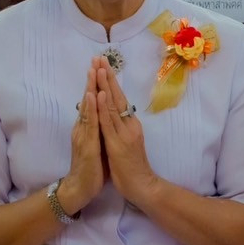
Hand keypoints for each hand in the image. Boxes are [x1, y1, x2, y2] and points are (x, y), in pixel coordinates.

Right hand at [59, 61, 103, 214]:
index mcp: (89, 127)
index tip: (101, 65)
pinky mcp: (86, 144)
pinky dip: (91, 108)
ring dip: (90, 87)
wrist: (81, 188)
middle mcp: (84, 127)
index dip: (97, 83)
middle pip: (89, 99)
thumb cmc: (92, 168)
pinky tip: (91, 95)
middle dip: (93, 79)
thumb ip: (100, 129)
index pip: (93, 101)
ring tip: (93, 69)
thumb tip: (106, 117)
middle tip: (95, 58)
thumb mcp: (99, 144)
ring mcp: (84, 134)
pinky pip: (89, 124)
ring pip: (88, 107)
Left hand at [95, 60, 159, 206]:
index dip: (111, 82)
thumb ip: (122, 129)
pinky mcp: (118, 143)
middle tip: (101, 57)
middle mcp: (129, 125)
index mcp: (130, 125)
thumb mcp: (127, 143)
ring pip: (113, 105)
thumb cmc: (133, 168)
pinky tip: (100, 94)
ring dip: (106, 85)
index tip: (104, 65)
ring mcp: (124, 133)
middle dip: (108, 76)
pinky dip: (104, 107)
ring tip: (100, 68)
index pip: (119, 99)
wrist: (143, 186)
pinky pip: (109, 123)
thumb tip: (116, 116)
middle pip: (117, 96)